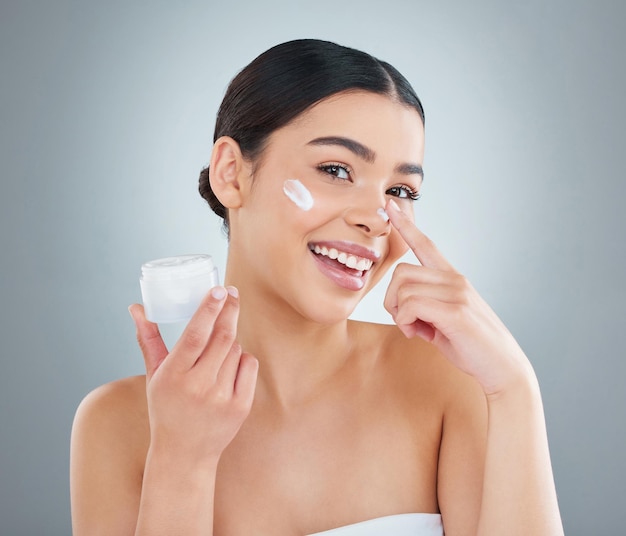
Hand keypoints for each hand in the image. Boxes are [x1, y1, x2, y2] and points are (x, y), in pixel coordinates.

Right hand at [128, 286, 257, 463]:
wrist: (184, 454)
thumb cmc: (167, 408)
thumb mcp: (154, 375)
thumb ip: (148, 339)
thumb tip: (136, 308)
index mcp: (173, 376)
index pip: (195, 335)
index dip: (208, 310)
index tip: (218, 289)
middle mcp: (198, 386)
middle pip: (222, 337)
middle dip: (229, 310)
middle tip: (231, 292)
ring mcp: (222, 397)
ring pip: (236, 349)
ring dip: (230, 342)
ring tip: (215, 356)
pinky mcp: (241, 406)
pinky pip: (249, 364)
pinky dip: (242, 358)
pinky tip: (228, 367)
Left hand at [384, 199, 533, 395]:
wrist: (503, 369)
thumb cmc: (472, 347)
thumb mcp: (443, 322)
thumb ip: (424, 308)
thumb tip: (402, 309)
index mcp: (453, 279)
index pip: (426, 244)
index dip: (406, 225)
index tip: (390, 205)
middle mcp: (455, 279)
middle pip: (401, 272)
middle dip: (392, 299)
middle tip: (404, 322)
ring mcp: (457, 293)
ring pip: (402, 289)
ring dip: (399, 314)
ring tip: (415, 330)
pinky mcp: (455, 311)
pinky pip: (410, 305)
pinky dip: (404, 322)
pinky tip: (417, 334)